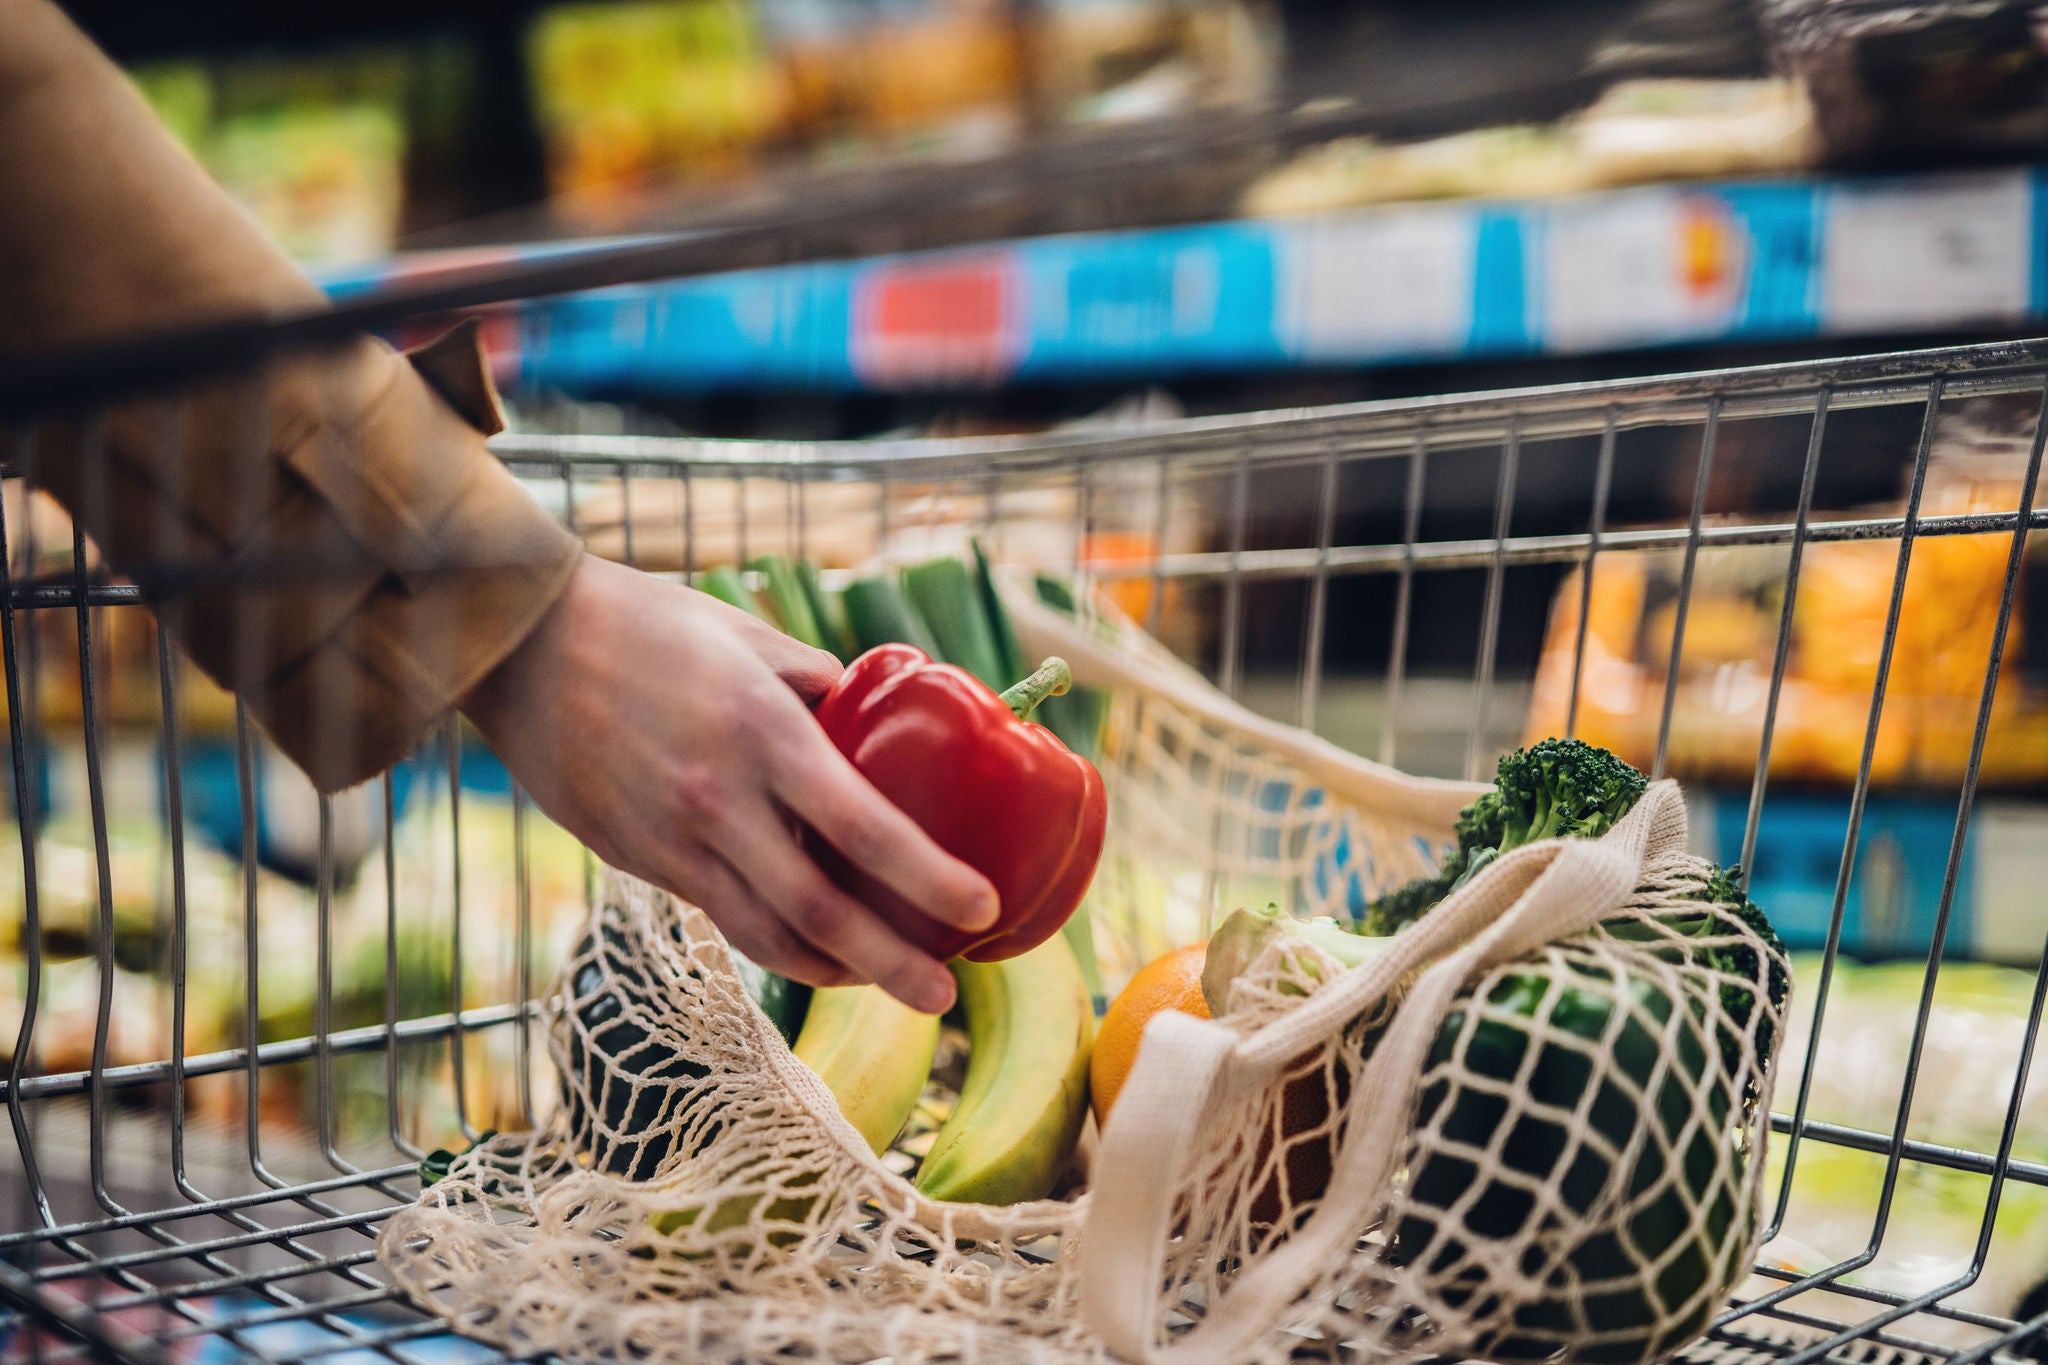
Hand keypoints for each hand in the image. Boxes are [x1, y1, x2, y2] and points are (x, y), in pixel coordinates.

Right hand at [463, 553, 996, 1012]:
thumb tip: (872, 722)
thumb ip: (815, 685)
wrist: (521, 645)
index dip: (927, 877)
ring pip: (767, 936)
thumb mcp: (748, 635)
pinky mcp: (638, 860)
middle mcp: (720, 799)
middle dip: (891, 965)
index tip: (980, 907)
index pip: (862, 826)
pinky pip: (722, 917)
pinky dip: (778, 944)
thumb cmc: (647, 623)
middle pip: (820, 912)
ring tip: (888, 981)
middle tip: (945, 997)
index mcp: (762, 732)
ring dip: (836, 971)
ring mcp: (673, 839)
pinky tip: (816, 950)